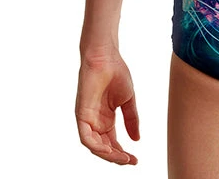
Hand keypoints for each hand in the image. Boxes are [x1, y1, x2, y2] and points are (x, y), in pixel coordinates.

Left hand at [75, 49, 140, 165]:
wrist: (106, 57)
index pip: (112, 143)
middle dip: (116, 157)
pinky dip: (96, 146)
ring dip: (108, 154)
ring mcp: (88, 119)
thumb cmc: (116, 73)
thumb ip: (131, 120)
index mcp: (106, 119)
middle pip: (104, 148)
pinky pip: (86, 138)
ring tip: (122, 157)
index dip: (123, 153)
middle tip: (130, 161)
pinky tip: (109, 150)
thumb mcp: (128, 100)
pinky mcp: (81, 115)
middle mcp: (96, 122)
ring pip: (95, 146)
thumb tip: (137, 140)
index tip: (135, 160)